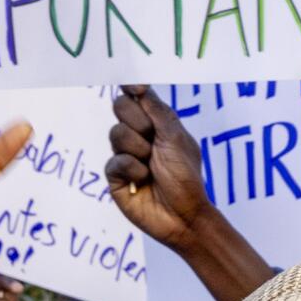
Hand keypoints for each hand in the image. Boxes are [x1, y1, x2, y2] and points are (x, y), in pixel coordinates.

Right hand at [106, 85, 213, 249]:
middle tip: (154, 140)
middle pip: (120, 108)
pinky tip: (143, 180)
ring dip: (138, 148)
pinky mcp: (115, 176)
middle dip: (139, 121)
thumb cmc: (185, 177)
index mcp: (156, 123)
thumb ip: (156, 110)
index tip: (135, 87)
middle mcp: (139, 135)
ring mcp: (125, 155)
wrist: (184, 215)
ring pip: (116, 133)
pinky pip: (115, 160)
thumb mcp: (176, 137)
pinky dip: (132, 168)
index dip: (132, 87)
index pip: (136, 96)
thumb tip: (138, 85)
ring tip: (151, 166)